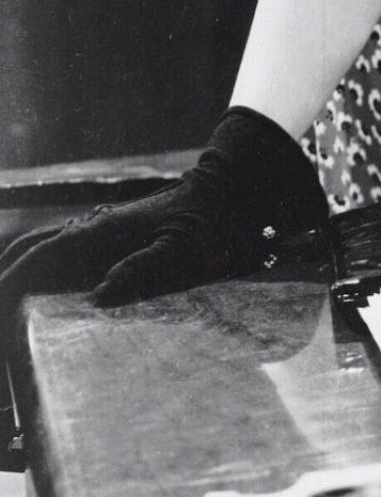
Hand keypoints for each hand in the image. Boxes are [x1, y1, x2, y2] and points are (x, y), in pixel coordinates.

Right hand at [0, 109, 326, 337]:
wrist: (240, 189)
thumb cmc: (218, 224)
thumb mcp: (187, 251)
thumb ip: (142, 270)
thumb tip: (95, 295)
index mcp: (103, 234)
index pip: (40, 260)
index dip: (12, 282)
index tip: (0, 306)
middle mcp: (96, 228)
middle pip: (34, 250)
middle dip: (10, 275)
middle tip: (3, 307)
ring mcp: (107, 228)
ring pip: (48, 246)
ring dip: (24, 268)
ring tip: (12, 296)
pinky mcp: (121, 233)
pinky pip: (70, 248)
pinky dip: (46, 264)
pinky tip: (47, 281)